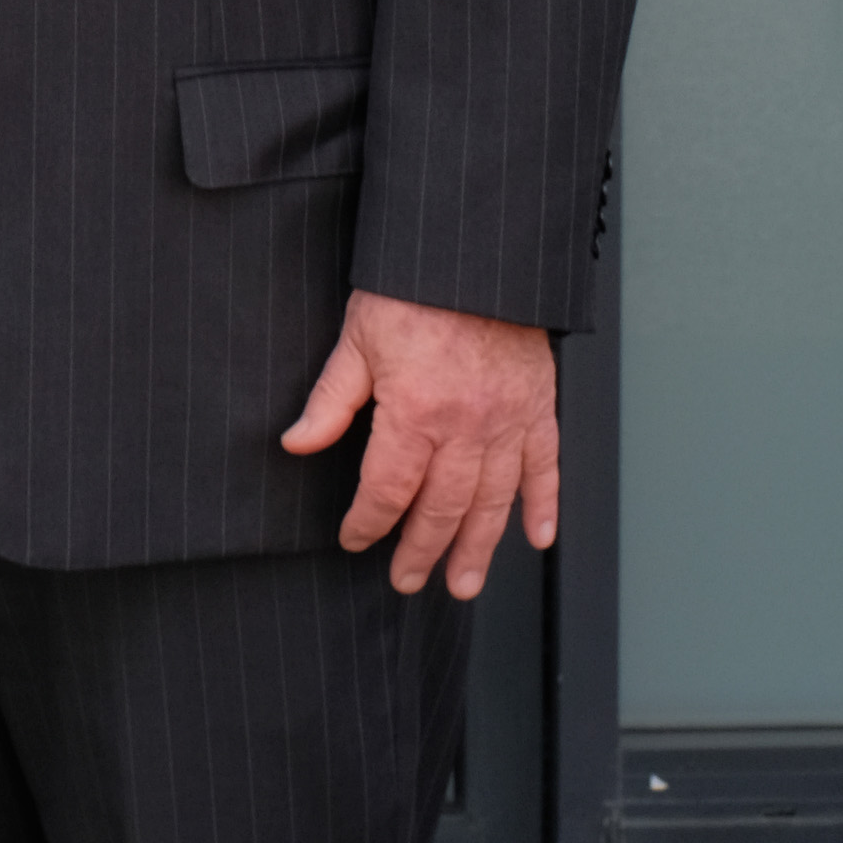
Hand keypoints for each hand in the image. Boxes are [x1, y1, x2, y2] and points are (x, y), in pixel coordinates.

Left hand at [279, 289, 557, 599]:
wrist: (474, 259)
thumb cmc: (412, 291)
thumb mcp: (357, 340)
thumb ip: (330, 400)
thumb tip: (297, 443)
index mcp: (416, 412)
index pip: (387, 489)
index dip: (368, 522)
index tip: (355, 539)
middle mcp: (466, 427)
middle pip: (441, 508)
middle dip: (421, 551)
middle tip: (407, 580)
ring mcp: (507, 422)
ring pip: (493, 502)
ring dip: (478, 549)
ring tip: (463, 584)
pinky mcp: (538, 409)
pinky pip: (545, 468)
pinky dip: (544, 506)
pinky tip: (536, 538)